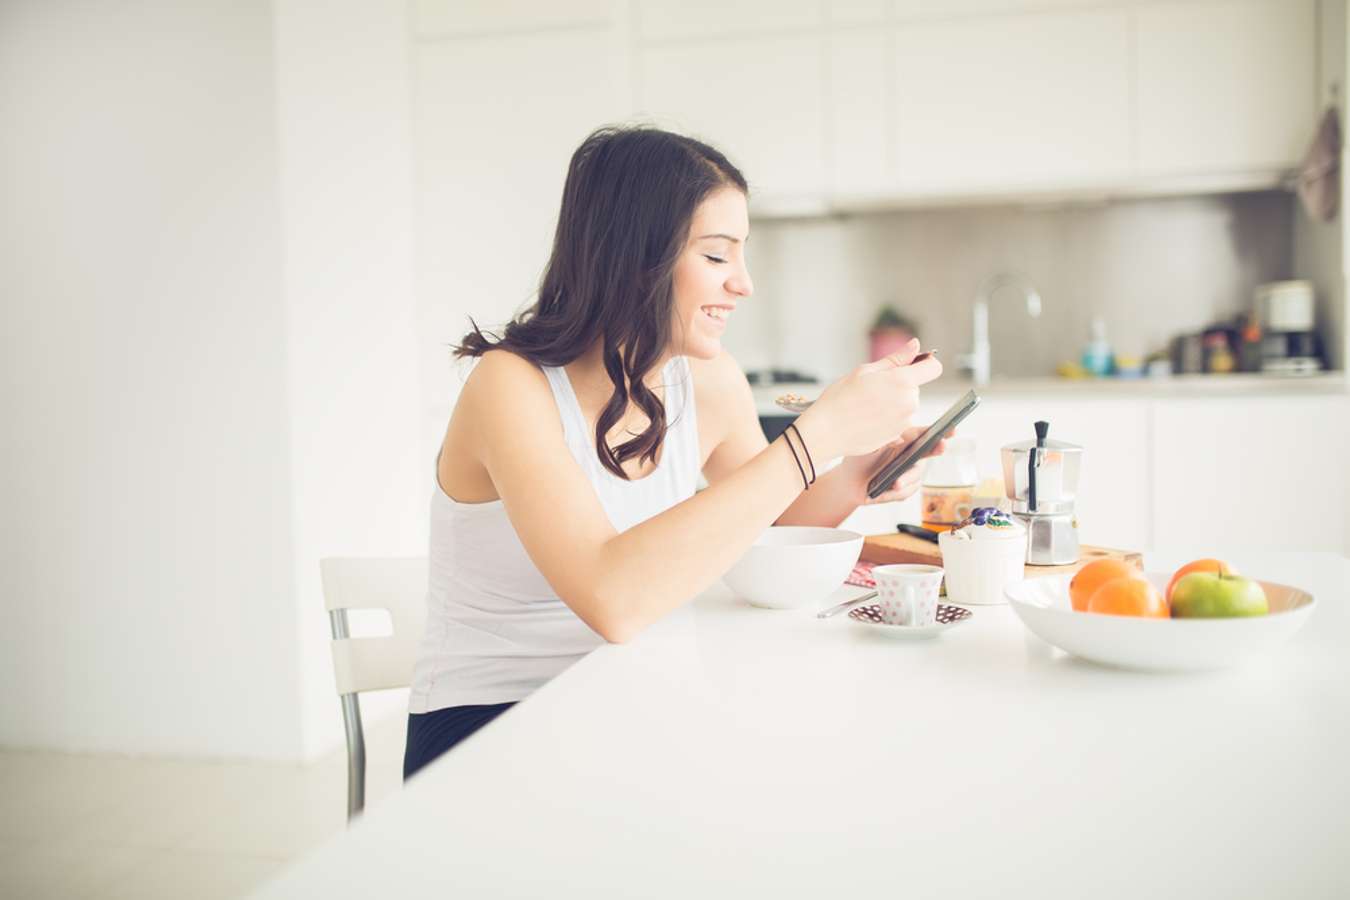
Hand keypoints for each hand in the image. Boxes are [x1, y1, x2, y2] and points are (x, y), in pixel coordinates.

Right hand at [794, 338, 942, 461]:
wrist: (825, 432)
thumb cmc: (839, 400)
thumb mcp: (865, 371)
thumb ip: (895, 359)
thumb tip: (914, 345)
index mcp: (901, 382)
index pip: (933, 368)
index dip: (926, 363)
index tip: (914, 365)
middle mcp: (908, 403)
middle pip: (915, 387)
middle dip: (899, 385)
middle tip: (872, 389)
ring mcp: (904, 422)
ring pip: (906, 404)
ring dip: (893, 402)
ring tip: (867, 406)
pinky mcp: (898, 436)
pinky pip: (899, 420)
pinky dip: (888, 418)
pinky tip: (867, 419)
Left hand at [839, 425, 954, 504]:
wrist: (849, 484)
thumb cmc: (858, 460)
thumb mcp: (866, 447)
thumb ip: (883, 441)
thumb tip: (899, 437)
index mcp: (902, 440)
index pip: (922, 434)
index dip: (938, 431)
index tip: (951, 429)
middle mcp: (910, 454)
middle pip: (928, 452)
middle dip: (937, 448)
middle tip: (940, 445)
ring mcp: (909, 472)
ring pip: (915, 476)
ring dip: (905, 481)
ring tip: (894, 484)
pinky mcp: (906, 488)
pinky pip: (907, 492)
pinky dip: (893, 493)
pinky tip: (882, 492)